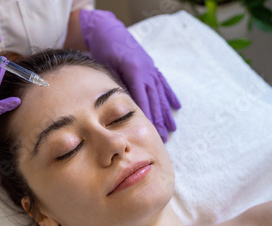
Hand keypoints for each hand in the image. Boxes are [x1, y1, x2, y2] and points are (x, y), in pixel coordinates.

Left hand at [79, 9, 180, 141]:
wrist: (109, 31)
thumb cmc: (104, 50)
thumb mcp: (108, 67)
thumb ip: (118, 85)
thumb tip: (125, 106)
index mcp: (135, 72)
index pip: (143, 100)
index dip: (148, 117)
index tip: (151, 132)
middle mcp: (147, 71)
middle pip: (155, 100)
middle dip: (159, 120)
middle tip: (163, 139)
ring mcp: (151, 69)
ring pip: (160, 94)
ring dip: (166, 112)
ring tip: (172, 129)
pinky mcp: (151, 67)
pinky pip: (163, 84)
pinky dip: (169, 95)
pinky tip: (177, 107)